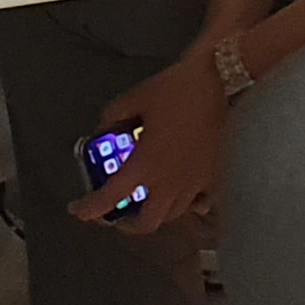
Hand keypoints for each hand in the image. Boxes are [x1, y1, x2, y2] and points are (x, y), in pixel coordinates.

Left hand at [73, 52, 234, 234]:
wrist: (225, 80)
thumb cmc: (181, 88)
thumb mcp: (138, 97)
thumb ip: (115, 116)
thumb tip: (106, 128)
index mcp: (144, 165)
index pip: (109, 198)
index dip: (88, 209)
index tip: (78, 210)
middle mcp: (169, 182)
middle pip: (146, 223)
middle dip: (128, 224)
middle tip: (120, 214)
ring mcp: (196, 183)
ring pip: (173, 214)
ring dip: (157, 211)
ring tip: (150, 199)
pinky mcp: (217, 176)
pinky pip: (201, 202)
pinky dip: (191, 204)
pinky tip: (187, 195)